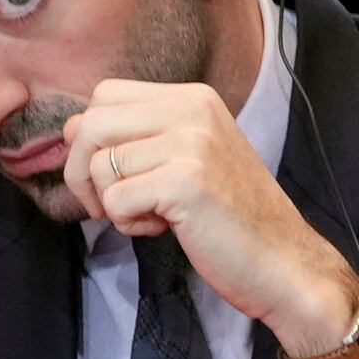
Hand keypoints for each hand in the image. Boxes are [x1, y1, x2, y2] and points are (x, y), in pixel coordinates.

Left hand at [61, 78, 358, 356]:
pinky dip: (128, 223)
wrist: (285, 263)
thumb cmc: (230, 217)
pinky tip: (164, 228)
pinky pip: (116, 198)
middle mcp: (192, 109)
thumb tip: (72, 130)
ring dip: (112, 203)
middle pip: (91, 123)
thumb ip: (140, 135)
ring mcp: (191, 143)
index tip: (110, 175)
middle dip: (82, 171)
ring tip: (152, 216)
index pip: (104, 95)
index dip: (91, 139)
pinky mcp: (185, 182)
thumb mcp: (189, 157)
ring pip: (99, 165)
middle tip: (109, 204)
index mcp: (192, 98)